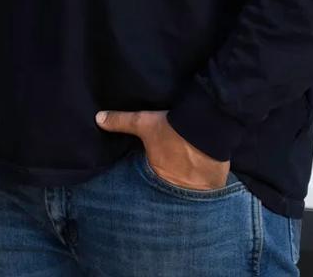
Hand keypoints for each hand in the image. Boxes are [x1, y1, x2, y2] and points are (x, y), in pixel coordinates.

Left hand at [95, 109, 228, 190]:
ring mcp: (196, 191)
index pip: (147, 187)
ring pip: (187, 194)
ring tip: (184, 185)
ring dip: (185, 191)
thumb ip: (121, 122)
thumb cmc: (174, 129)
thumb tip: (98, 118)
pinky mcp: (215, 187)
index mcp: (157, 176)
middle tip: (164, 185)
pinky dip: (204, 189)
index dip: (146, 185)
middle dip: (165, 191)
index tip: (145, 181)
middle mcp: (175, 189)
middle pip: (167, 194)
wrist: (210, 128)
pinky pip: (207, 193)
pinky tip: (203, 183)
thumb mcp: (145, 123)